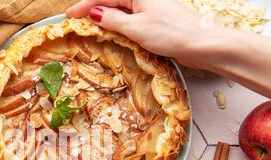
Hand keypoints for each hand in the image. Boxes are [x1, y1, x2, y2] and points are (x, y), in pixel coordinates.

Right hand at [66, 0, 207, 67]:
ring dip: (104, 17)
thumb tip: (94, 13)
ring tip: (88, 26)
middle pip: (111, 0)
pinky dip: (117, 24)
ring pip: (120, 9)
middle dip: (93, 9)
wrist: (200, 44)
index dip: (85, 6)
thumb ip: (112, 20)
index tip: (69, 16)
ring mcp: (149, 6)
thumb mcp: (136, 28)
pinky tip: (110, 31)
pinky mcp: (154, 18)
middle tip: (75, 21)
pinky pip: (130, 18)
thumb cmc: (170, 34)